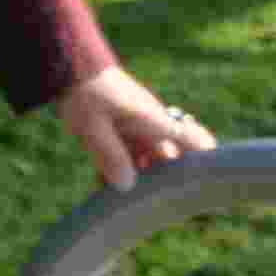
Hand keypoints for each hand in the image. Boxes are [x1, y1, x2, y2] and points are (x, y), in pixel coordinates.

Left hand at [50, 64, 216, 192]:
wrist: (68, 67)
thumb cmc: (85, 93)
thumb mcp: (93, 125)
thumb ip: (110, 154)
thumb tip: (128, 187)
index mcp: (157, 123)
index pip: (197, 143)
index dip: (208, 164)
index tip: (205, 190)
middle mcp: (153, 127)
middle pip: (170, 161)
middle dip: (164, 184)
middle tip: (154, 209)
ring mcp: (136, 129)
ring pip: (146, 162)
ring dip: (137, 180)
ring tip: (125, 203)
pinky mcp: (118, 131)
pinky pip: (125, 157)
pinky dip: (118, 171)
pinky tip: (102, 187)